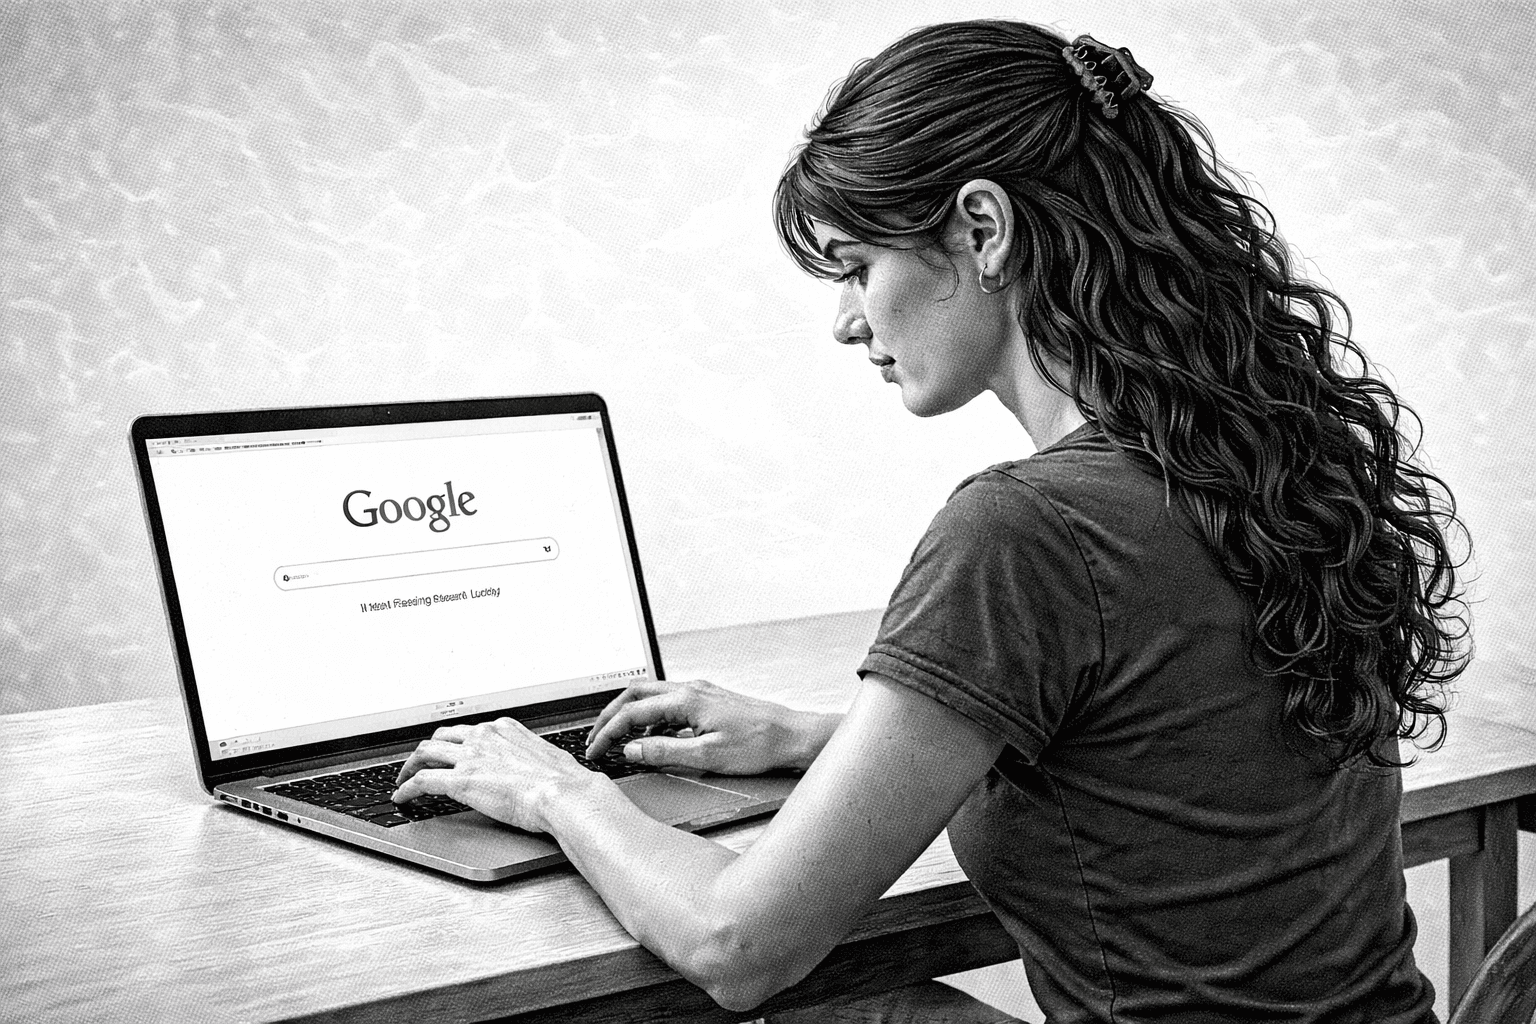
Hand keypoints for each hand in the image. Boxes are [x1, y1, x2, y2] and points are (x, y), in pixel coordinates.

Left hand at [392, 717, 597, 831]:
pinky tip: (401, 797)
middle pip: (442, 737)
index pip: (469, 732)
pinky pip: (422, 781)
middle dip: (427, 750)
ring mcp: (470, 757)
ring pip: (425, 752)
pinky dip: (406, 788)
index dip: (454, 744)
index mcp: (505, 729)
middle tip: (421, 763)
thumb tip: (533, 771)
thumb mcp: (546, 759)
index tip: (450, 753)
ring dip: (410, 765)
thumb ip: (530, 760)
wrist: (563, 793)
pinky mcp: (459, 780)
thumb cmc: (563, 782)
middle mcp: (484, 737)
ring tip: (403, 777)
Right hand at [584, 678, 837, 774]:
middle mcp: (691, 689)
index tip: (594, 751)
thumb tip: (630, 750)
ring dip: (628, 714)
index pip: (632, 713)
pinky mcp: (709, 700)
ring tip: (616, 739)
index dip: (607, 733)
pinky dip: (650, 717)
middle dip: (609, 716)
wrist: (794, 736)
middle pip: (635, 695)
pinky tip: (651, 738)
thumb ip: (665, 752)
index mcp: (686, 699)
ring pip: (651, 695)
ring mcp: (700, 692)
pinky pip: (668, 702)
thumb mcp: (708, 756)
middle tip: (595, 739)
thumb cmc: (759, 746)